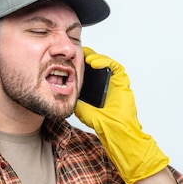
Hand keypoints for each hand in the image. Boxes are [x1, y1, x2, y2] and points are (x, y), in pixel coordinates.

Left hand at [75, 47, 168, 183]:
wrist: (113, 128)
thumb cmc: (101, 120)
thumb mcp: (79, 106)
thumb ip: (73, 96)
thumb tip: (60, 89)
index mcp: (95, 86)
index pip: (87, 69)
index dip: (78, 63)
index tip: (68, 60)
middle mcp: (105, 81)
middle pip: (96, 62)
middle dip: (86, 57)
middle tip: (76, 55)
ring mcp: (114, 80)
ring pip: (104, 61)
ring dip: (94, 57)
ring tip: (85, 58)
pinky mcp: (122, 80)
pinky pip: (114, 66)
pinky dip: (104, 62)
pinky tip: (94, 63)